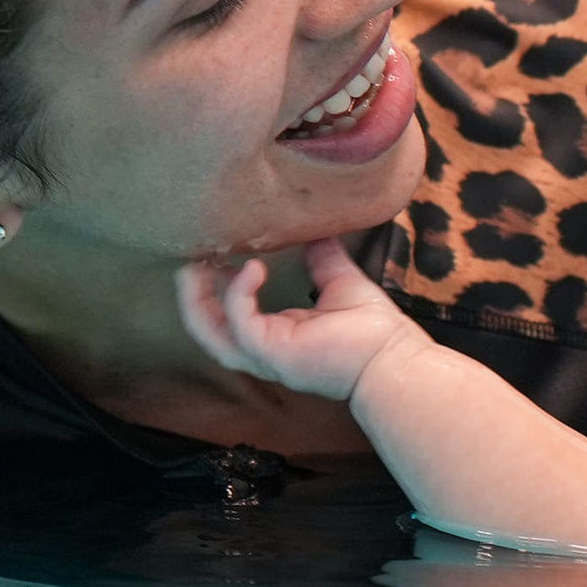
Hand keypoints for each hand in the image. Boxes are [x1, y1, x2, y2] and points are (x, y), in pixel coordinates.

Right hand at [175, 239, 430, 401]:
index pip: (229, 316)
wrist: (394, 358)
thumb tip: (314, 228)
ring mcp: (266, 356)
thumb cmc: (373, 330)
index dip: (215, 286)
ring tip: (197, 264)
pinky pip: (241, 323)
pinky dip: (239, 294)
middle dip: (192, 294)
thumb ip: (321, 257)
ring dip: (196, 299)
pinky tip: (253, 267)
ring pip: (210, 333)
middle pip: (207, 328)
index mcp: (276, 335)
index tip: (215, 252)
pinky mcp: (274, 353)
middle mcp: (264, 350)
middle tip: (192, 257)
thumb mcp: (339, 281)